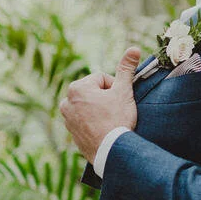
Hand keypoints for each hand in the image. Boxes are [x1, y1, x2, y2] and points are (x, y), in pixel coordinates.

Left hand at [60, 46, 141, 163]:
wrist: (111, 151)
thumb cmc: (117, 119)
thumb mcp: (123, 91)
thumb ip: (126, 69)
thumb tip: (134, 48)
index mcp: (77, 88)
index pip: (102, 79)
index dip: (115, 88)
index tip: (120, 101)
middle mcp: (66, 101)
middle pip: (94, 92)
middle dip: (106, 99)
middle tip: (115, 111)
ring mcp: (67, 119)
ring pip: (89, 106)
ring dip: (100, 110)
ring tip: (109, 121)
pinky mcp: (70, 133)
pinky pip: (85, 121)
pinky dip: (94, 123)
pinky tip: (104, 130)